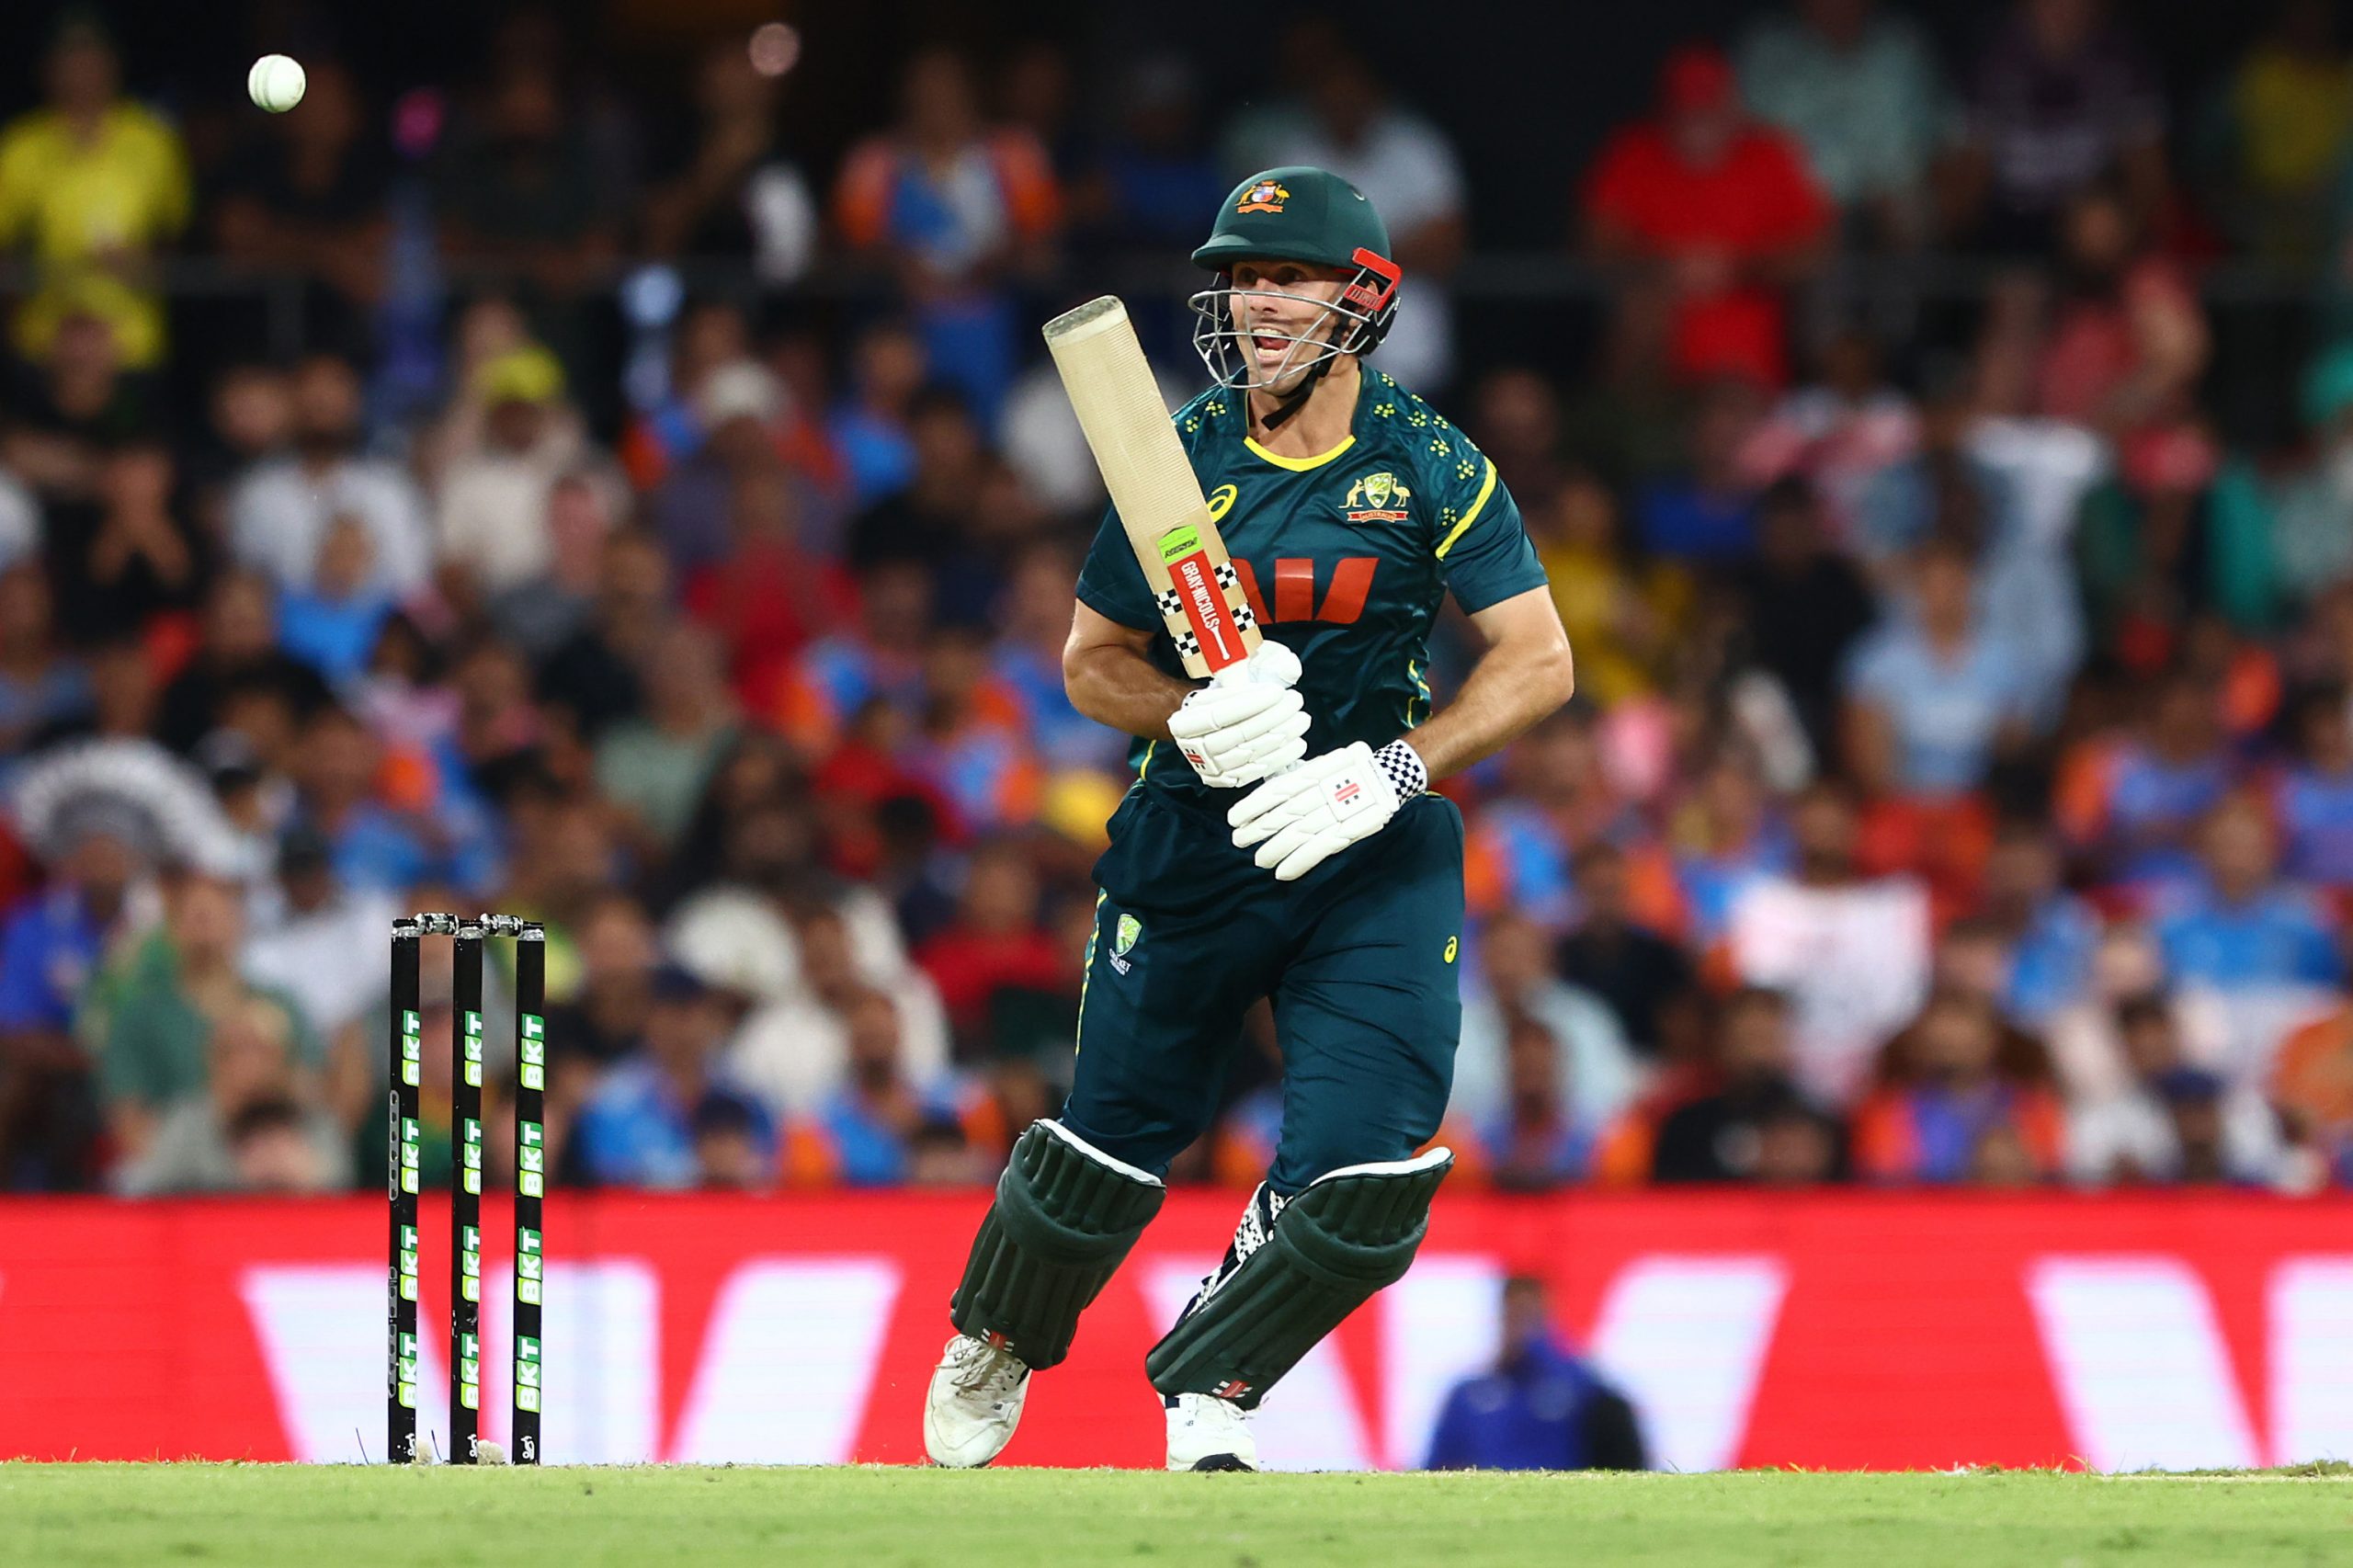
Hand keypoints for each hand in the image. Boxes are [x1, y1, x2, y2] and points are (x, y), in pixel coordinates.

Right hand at [1168, 640, 1305, 788]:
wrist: (1205, 732)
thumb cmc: (1218, 704)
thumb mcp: (1221, 686)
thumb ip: (1246, 677)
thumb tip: (1285, 669)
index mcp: (1184, 723)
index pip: (1219, 714)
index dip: (1251, 703)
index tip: (1278, 691)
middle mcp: (1194, 749)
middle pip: (1237, 735)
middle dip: (1272, 717)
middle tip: (1295, 701)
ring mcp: (1212, 769)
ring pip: (1250, 754)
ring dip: (1281, 736)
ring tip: (1301, 720)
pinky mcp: (1229, 781)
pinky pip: (1258, 771)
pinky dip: (1281, 757)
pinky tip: (1297, 743)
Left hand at [1228, 739, 1427, 880]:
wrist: (1389, 777)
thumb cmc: (1350, 770)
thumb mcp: (1323, 764)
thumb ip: (1300, 778)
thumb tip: (1270, 793)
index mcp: (1312, 774)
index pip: (1275, 791)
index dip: (1252, 806)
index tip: (1234, 818)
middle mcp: (1319, 793)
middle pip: (1281, 815)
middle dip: (1257, 830)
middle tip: (1238, 841)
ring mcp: (1333, 814)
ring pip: (1296, 835)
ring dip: (1274, 850)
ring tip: (1259, 860)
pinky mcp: (1346, 832)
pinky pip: (1317, 850)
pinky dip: (1298, 862)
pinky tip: (1282, 873)